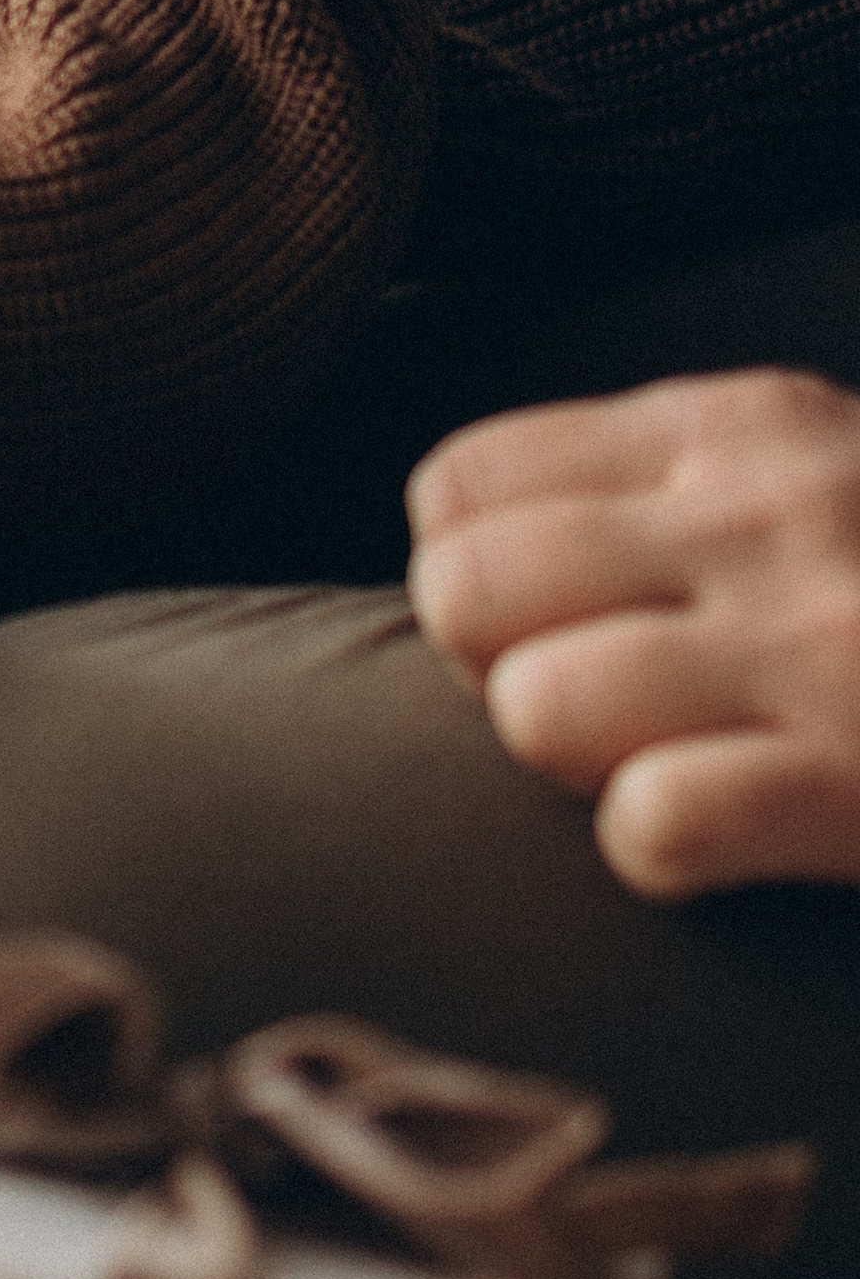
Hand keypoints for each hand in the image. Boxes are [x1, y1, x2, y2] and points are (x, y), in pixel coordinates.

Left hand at [407, 369, 859, 895]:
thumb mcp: (819, 474)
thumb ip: (666, 489)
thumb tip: (463, 561)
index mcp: (732, 427)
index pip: (459, 490)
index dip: (475, 585)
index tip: (549, 633)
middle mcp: (764, 514)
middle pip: (464, 592)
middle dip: (493, 673)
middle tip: (588, 718)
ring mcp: (818, 646)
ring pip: (535, 706)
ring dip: (572, 765)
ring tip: (659, 769)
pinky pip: (655, 819)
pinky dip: (660, 851)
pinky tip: (717, 846)